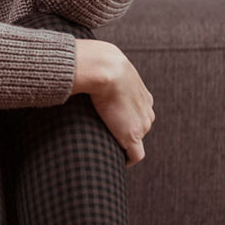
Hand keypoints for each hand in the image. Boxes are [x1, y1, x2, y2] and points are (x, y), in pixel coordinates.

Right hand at [72, 39, 154, 166]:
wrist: (104, 68)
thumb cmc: (98, 63)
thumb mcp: (104, 65)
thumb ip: (98, 70)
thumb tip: (79, 64)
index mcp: (143, 96)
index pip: (138, 112)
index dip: (125, 119)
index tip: (111, 122)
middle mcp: (146, 111)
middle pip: (139, 126)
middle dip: (126, 131)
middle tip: (107, 135)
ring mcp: (141, 125)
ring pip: (136, 139)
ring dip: (124, 143)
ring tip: (107, 146)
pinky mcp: (132, 135)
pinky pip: (135, 155)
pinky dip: (128, 160)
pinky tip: (117, 162)